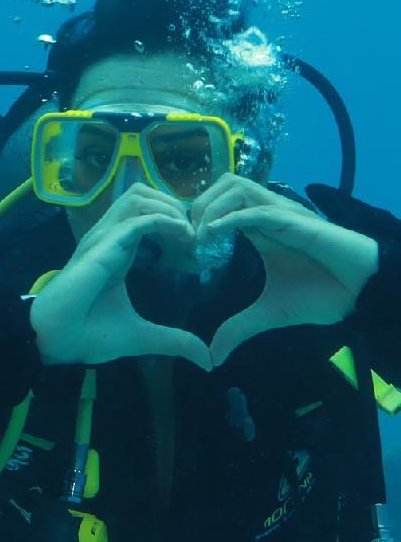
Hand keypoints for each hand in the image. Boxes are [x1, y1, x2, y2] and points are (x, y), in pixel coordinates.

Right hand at [30, 183, 212, 369]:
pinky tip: (184, 236)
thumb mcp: (141, 336)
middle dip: (174, 205)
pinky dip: (164, 220)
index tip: (196, 243)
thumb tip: (206, 359)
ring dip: (170, 208)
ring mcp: (103, 239)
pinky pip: (138, 219)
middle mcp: (108, 239)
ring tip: (189, 232)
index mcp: (116, 252)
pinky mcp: (103, 246)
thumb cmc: (89, 335)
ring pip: (139, 196)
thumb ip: (173, 341)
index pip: (144, 213)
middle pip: (142, 193)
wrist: (59, 343)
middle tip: (196, 232)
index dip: (173, 219)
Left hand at [191, 174, 378, 364]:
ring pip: (238, 187)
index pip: (220, 203)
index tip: (180, 244)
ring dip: (211, 207)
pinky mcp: (297, 222)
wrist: (361, 294)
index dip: (196, 216)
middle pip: (224, 184)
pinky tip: (212, 234)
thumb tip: (213, 356)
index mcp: (259, 229)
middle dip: (197, 205)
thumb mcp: (270, 314)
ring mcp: (282, 214)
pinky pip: (259, 209)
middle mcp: (268, 215)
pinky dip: (232, 217)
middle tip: (186, 238)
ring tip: (198, 237)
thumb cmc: (323, 294)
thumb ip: (238, 328)